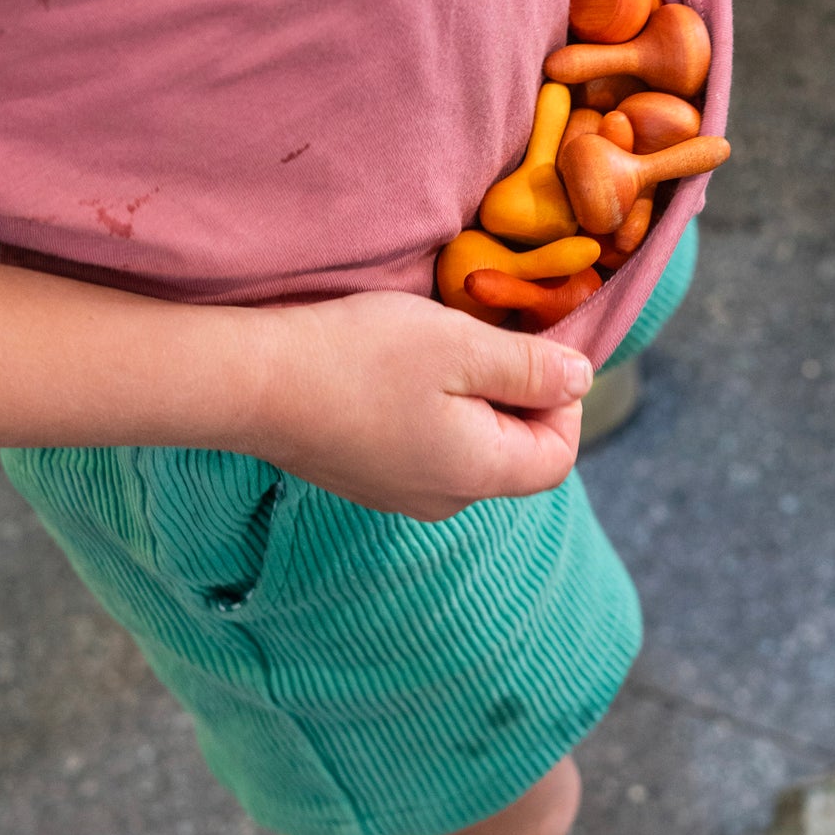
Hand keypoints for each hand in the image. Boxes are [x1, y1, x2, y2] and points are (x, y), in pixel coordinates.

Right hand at [241, 292, 592, 521]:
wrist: (252, 382)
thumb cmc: (361, 356)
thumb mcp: (461, 345)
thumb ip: (530, 367)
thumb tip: (582, 380)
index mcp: (478, 474)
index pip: (558, 454)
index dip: (562, 398)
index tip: (531, 345)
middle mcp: (444, 499)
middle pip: (514, 452)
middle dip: (513, 391)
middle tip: (480, 335)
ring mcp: (398, 493)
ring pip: (467, 445)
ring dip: (468, 394)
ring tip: (433, 347)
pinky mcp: (364, 477)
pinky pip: (423, 445)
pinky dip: (428, 406)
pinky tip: (393, 369)